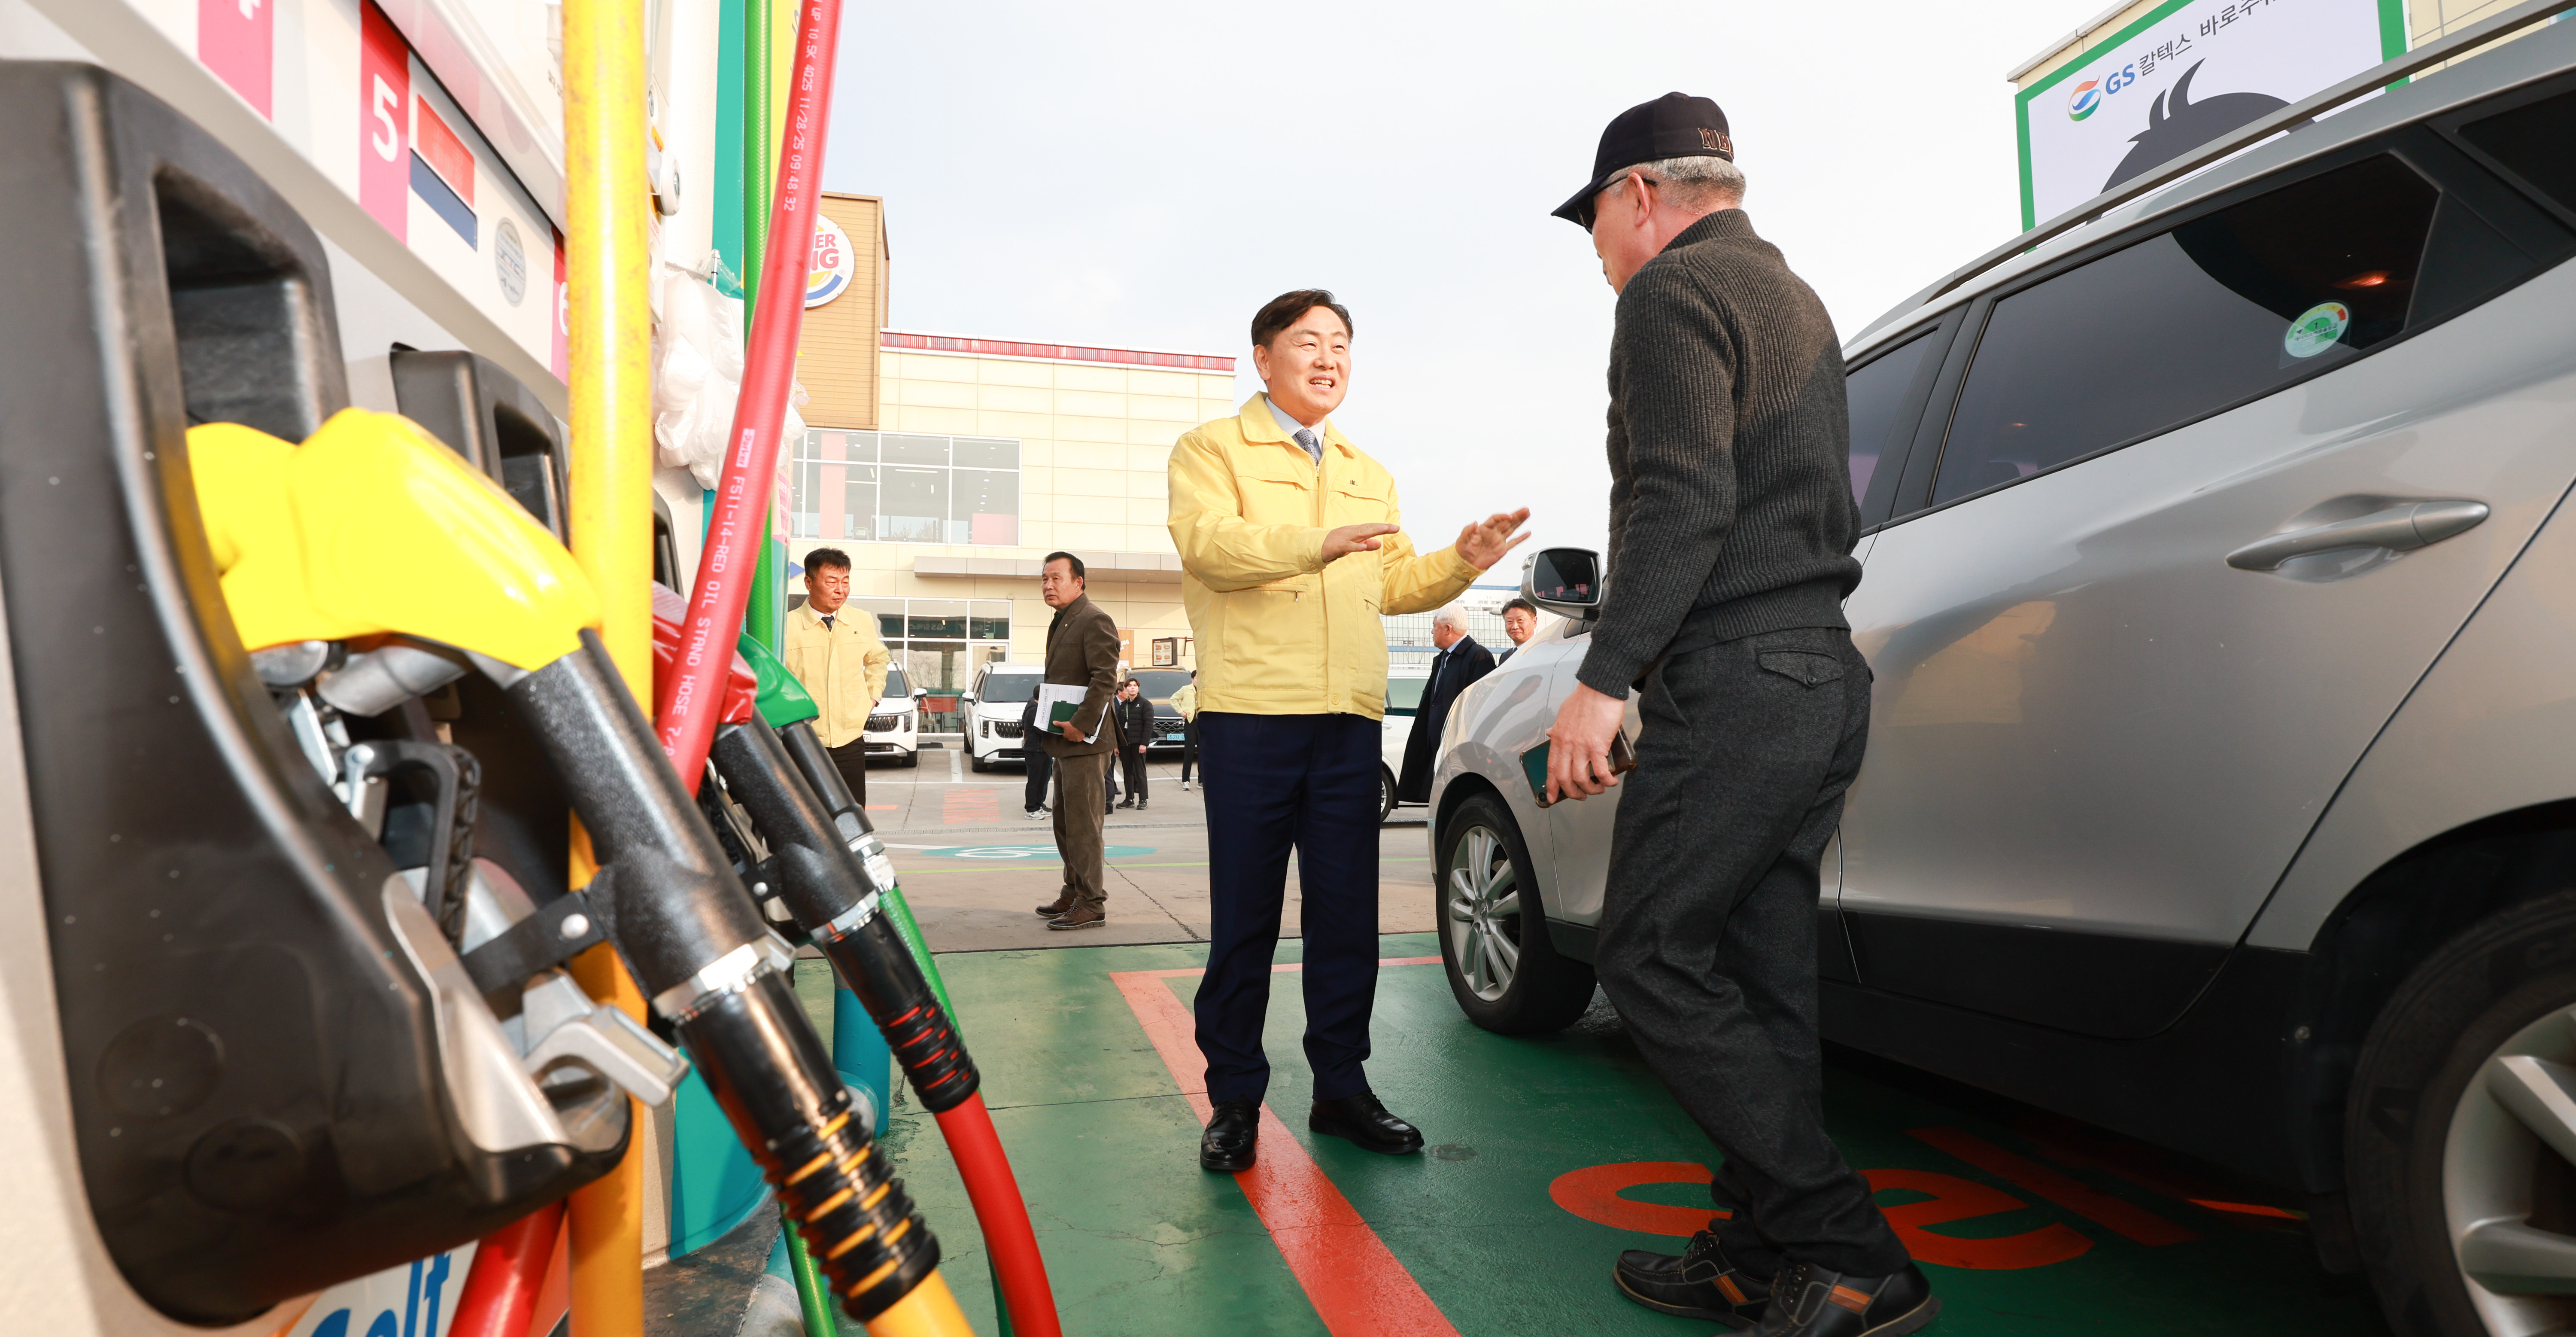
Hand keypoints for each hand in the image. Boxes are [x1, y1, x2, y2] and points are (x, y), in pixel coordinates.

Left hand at [1058, 720, 1083, 739]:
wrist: (1079, 725)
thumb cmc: (1072, 725)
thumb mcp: (1064, 724)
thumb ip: (1058, 724)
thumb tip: (1053, 722)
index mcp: (1065, 735)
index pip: (1065, 735)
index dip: (1067, 732)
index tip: (1069, 729)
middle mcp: (1069, 738)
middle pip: (1070, 737)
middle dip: (1071, 734)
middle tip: (1073, 729)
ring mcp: (1074, 739)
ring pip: (1074, 738)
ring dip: (1075, 735)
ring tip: (1077, 731)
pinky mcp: (1079, 739)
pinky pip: (1079, 739)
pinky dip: (1079, 737)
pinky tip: (1080, 734)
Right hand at [1321, 522, 1399, 562]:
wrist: (1316, 546)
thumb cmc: (1335, 545)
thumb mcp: (1353, 545)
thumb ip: (1366, 544)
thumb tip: (1379, 543)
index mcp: (1355, 531)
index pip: (1371, 528)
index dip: (1384, 528)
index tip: (1396, 528)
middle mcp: (1351, 532)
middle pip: (1369, 528)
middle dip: (1382, 527)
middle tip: (1395, 527)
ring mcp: (1344, 538)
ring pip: (1361, 533)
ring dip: (1373, 531)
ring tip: (1385, 529)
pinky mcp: (1337, 546)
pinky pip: (1348, 546)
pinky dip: (1356, 546)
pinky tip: (1364, 546)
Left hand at [1456, 508, 1531, 570]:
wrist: (1465, 564)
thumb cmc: (1462, 550)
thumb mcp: (1462, 539)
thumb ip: (1467, 530)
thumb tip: (1473, 523)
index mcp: (1484, 529)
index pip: (1496, 519)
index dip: (1503, 517)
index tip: (1509, 516)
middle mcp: (1493, 533)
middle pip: (1507, 521)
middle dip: (1516, 515)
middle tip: (1525, 510)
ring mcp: (1498, 541)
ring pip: (1512, 529)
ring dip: (1520, 522)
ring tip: (1527, 514)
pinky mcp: (1502, 550)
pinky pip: (1513, 542)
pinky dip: (1521, 538)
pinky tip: (1527, 533)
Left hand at [1545, 682, 1627, 803]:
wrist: (1600, 688)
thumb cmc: (1585, 699)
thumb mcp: (1564, 714)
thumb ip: (1558, 728)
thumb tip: (1551, 734)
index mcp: (1557, 738)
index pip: (1551, 767)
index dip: (1552, 786)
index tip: (1553, 798)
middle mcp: (1566, 745)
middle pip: (1564, 778)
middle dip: (1573, 792)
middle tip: (1582, 796)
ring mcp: (1581, 746)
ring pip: (1581, 778)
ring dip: (1591, 789)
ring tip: (1599, 789)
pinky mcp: (1598, 745)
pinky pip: (1600, 771)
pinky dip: (1606, 780)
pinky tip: (1611, 781)